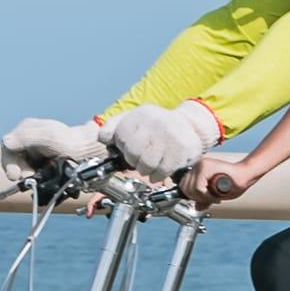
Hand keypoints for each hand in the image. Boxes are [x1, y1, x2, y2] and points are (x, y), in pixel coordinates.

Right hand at [0, 115, 100, 181]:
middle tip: (28, 179)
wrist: (91, 153)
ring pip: (21, 167)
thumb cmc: (72, 143)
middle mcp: (28, 139)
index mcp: (27, 129)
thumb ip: (26, 137)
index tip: (15, 176)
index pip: (8, 146)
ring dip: (27, 175)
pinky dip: (34, 177)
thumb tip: (6, 142)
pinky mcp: (41, 162)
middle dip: (19, 170)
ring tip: (39, 179)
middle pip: (13, 158)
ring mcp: (34, 151)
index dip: (9, 162)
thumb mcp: (50, 137)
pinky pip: (31, 171)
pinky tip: (43, 178)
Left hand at [107, 99, 221, 178]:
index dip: (122, 149)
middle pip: (133, 153)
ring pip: (147, 164)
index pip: (121, 137)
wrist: (188, 125)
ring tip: (148, 166)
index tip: (127, 151)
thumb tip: (101, 138)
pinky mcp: (182, 149)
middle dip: (133, 161)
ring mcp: (170, 135)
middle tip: (139, 161)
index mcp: (140, 114)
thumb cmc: (155, 127)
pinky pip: (163, 170)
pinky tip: (158, 172)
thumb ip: (113, 128)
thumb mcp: (133, 120)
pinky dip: (157, 176)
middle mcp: (155, 122)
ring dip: (145, 170)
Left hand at [191, 154, 258, 205]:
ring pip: (191, 188)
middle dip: (197, 198)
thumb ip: (204, 199)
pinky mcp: (205, 166)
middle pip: (185, 187)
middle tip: (211, 200)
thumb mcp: (215, 194)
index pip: (184, 186)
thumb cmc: (233, 183)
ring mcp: (200, 164)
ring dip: (203, 198)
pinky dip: (207, 196)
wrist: (245, 174)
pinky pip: (198, 188)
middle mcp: (196, 165)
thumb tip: (196, 207)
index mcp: (196, 170)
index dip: (193, 197)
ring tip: (214, 198)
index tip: (205, 200)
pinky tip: (216, 197)